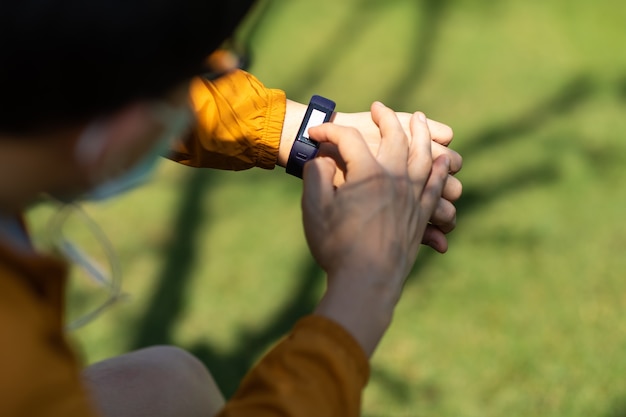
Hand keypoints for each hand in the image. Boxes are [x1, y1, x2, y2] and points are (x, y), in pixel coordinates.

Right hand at [302, 102, 449, 355]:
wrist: (366, 282)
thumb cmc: (336, 247)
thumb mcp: (314, 209)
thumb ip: (316, 177)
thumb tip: (321, 159)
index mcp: (366, 174)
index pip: (348, 139)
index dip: (329, 132)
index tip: (315, 134)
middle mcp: (395, 178)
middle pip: (395, 136)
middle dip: (386, 117)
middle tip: (380, 108)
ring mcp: (412, 197)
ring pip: (423, 155)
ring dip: (421, 134)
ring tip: (420, 119)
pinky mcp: (420, 216)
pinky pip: (436, 185)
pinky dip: (440, 170)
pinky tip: (445, 162)